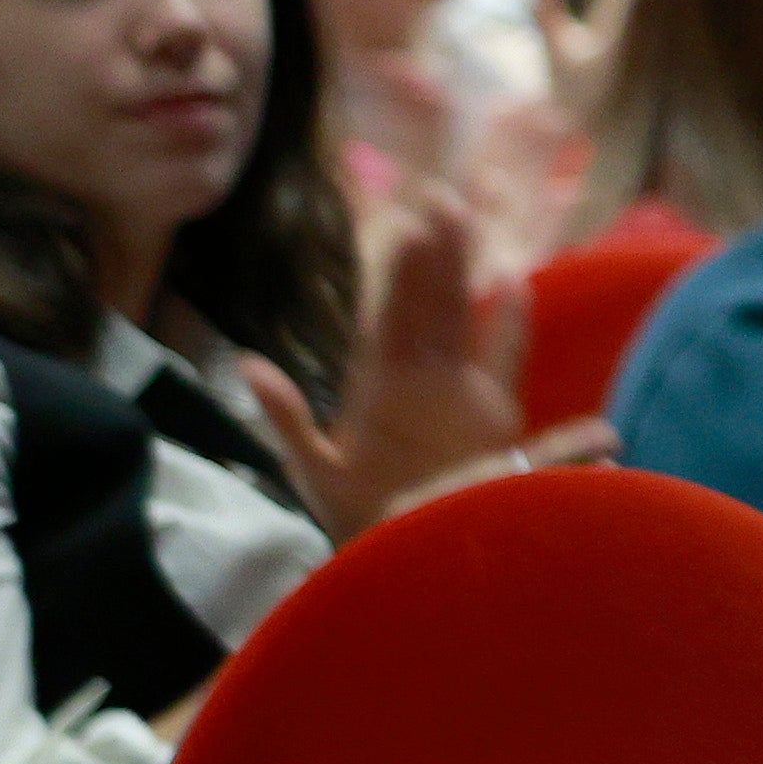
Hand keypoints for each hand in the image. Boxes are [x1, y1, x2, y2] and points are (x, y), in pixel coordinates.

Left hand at [237, 187, 537, 544]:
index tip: (406, 224)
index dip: (399, 272)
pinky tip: (513, 285)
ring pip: (462, 321)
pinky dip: (510, 327)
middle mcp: (421, 382)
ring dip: (466, 273)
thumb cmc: (363, 521)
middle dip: (438, 254)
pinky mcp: (495, 422)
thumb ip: (288, 418)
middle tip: (445, 198)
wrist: (412, 565)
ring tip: (471, 220)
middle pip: (430, 306)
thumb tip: (249, 364)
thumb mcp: (315, 471)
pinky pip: (503, 363)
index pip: (389, 316)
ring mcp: (460, 397)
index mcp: (378, 389)